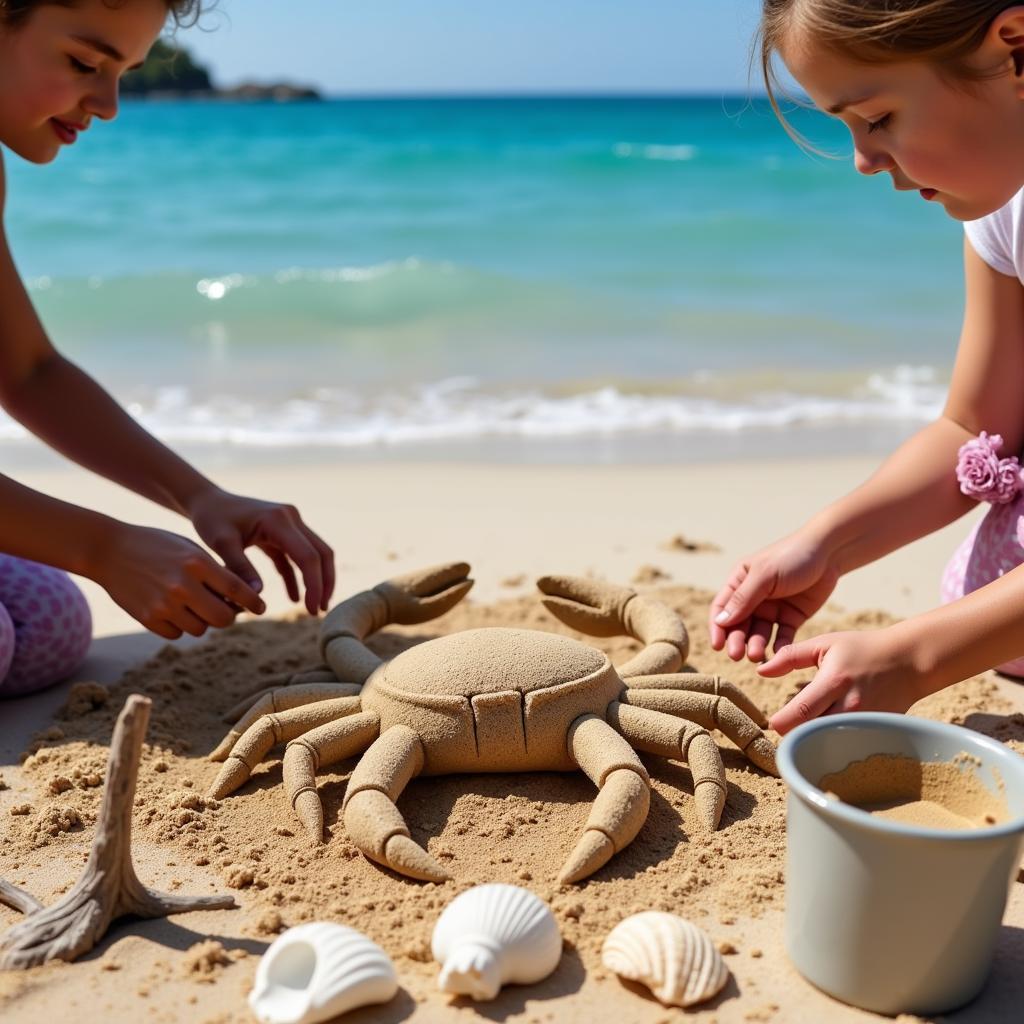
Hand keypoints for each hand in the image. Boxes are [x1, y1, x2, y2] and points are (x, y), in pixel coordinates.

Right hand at [90, 524, 265, 638]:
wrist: (109, 549)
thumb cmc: (157, 546)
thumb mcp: (189, 549)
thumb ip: (214, 573)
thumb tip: (239, 602)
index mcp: (197, 563)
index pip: (237, 589)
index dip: (254, 602)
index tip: (261, 607)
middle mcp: (182, 585)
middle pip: (223, 618)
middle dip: (229, 616)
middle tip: (227, 610)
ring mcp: (164, 604)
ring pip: (201, 629)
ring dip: (203, 621)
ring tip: (194, 605)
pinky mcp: (148, 618)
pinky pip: (177, 634)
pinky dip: (180, 626)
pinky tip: (173, 609)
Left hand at [187, 488, 334, 615]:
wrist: (207, 501)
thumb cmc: (211, 519)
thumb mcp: (221, 543)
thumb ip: (240, 567)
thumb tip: (258, 595)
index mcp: (278, 520)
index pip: (308, 556)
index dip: (314, 584)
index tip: (311, 610)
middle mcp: (290, 518)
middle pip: (321, 553)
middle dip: (323, 584)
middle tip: (319, 612)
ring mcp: (290, 523)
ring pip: (315, 554)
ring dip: (316, 580)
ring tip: (313, 608)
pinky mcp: (283, 532)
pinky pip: (296, 557)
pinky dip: (298, 577)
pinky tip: (294, 598)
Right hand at [709, 532, 839, 662]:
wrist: (829, 553)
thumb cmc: (792, 556)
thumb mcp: (765, 575)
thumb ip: (743, 598)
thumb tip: (721, 621)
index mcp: (740, 582)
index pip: (722, 608)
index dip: (718, 628)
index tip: (717, 646)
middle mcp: (753, 597)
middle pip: (739, 624)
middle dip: (737, 640)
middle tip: (737, 656)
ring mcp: (772, 609)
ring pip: (759, 633)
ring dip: (755, 645)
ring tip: (757, 656)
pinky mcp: (791, 617)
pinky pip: (782, 636)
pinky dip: (779, 646)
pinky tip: (778, 654)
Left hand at [758, 628, 924, 734]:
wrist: (909, 661)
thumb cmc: (862, 649)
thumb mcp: (824, 644)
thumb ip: (790, 656)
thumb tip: (760, 670)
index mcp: (833, 683)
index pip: (799, 713)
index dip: (780, 722)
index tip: (772, 722)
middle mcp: (849, 707)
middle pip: (810, 734)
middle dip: (794, 734)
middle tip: (789, 725)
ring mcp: (864, 723)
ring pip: (828, 742)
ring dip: (814, 738)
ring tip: (809, 727)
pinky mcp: (874, 732)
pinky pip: (847, 743)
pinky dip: (834, 740)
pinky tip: (829, 731)